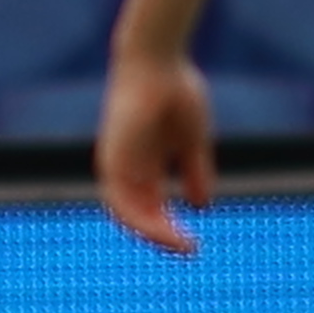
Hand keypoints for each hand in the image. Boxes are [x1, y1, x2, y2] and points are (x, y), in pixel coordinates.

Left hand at [94, 49, 214, 256]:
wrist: (158, 62)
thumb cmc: (176, 92)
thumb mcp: (191, 141)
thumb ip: (195, 171)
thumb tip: (201, 206)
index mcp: (142, 163)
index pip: (150, 206)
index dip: (168, 226)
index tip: (192, 243)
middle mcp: (126, 167)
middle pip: (139, 214)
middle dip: (164, 236)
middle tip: (190, 250)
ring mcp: (117, 163)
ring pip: (129, 214)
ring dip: (155, 235)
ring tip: (184, 247)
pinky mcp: (112, 159)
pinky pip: (122, 202)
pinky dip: (144, 221)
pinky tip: (168, 230)